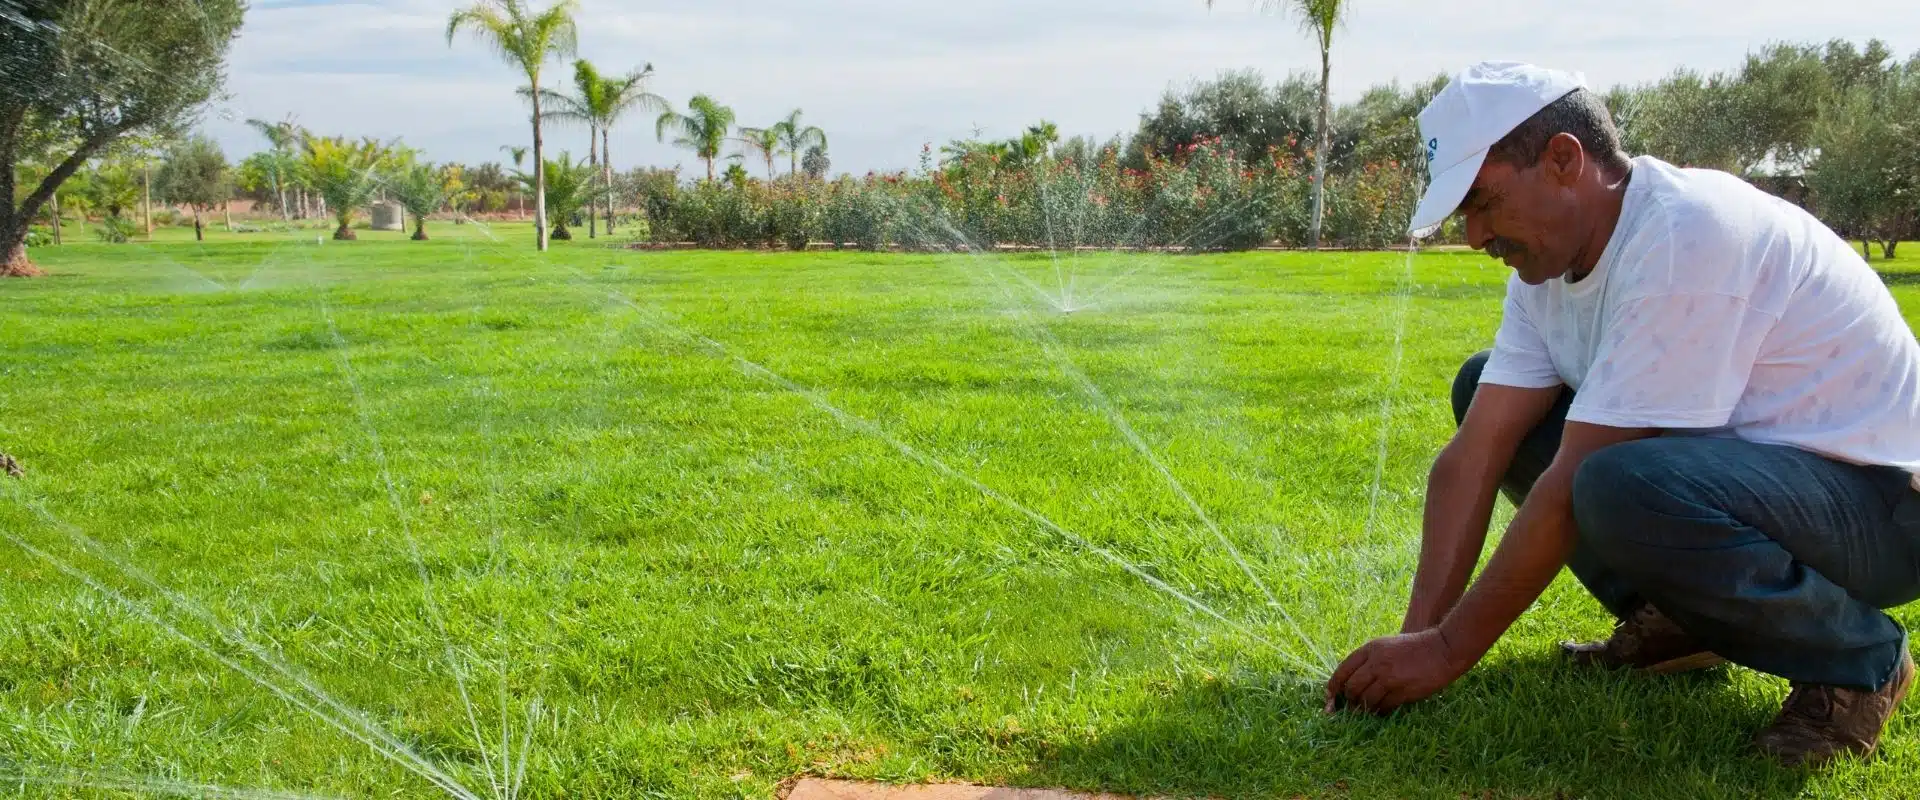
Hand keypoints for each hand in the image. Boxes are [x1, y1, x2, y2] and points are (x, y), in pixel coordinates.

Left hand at [1324, 628, 1470, 714]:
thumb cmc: (1414, 648)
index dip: (1333, 687)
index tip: (1329, 698)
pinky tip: (1382, 710)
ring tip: (1367, 711)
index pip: (1342, 670)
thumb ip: (1368, 661)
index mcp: (1370, 649)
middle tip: (1352, 707)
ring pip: (1365, 700)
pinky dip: (1379, 711)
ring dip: (1364, 709)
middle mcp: (1376, 662)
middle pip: (1351, 688)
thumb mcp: (1386, 646)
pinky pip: (1383, 707)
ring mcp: (1389, 677)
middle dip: (1349, 701)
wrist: (1442, 649)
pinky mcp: (1402, 691)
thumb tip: (1350, 683)